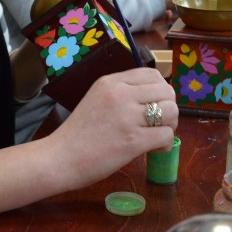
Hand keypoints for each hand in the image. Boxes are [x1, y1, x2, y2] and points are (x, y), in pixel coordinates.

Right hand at [47, 67, 177, 189]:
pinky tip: (152, 149)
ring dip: (169, 126)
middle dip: (169, 108)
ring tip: (155, 136)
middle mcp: (120, 94)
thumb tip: (153, 99)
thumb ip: (121, 94)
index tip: (154, 105)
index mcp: (110, 81)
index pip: (152, 74)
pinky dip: (164, 144)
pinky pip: (166, 135)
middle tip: (158, 124)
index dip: (160, 90)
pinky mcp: (133, 140)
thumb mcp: (96, 99)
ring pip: (171, 112)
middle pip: (166, 92)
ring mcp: (127, 116)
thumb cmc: (77, 133)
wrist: (60, 157)